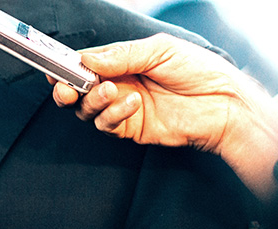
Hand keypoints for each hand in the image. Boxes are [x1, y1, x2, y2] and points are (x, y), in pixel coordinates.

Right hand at [50, 34, 277, 197]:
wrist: (224, 104)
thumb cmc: (199, 70)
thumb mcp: (160, 51)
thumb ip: (121, 55)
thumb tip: (85, 59)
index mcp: (123, 62)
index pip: (86, 63)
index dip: (67, 66)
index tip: (53, 67)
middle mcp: (118, 85)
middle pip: (77, 90)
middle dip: (65, 89)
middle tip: (65, 88)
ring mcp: (122, 108)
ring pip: (86, 109)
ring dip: (92, 100)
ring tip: (110, 91)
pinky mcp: (129, 129)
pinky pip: (106, 124)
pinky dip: (113, 114)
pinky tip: (132, 103)